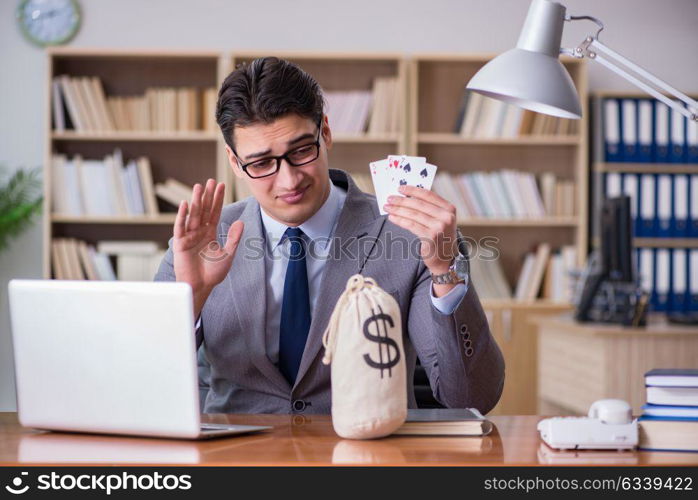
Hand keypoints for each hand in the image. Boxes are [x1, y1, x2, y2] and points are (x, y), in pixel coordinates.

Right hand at [173, 178, 243, 315]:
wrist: (201, 286)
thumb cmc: (213, 273)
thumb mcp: (228, 254)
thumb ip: (233, 238)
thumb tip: (240, 222)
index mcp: (210, 233)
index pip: (214, 212)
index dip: (218, 199)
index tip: (221, 185)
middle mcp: (199, 231)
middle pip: (203, 210)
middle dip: (207, 196)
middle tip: (211, 180)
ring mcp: (189, 236)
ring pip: (193, 215)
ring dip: (196, 201)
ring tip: (199, 187)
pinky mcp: (180, 243)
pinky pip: (181, 227)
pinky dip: (182, 216)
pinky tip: (185, 204)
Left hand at [384, 184, 457, 277]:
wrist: (445, 258)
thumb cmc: (439, 236)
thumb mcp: (440, 219)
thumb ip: (429, 208)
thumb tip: (406, 196)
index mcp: (449, 208)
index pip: (429, 195)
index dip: (413, 190)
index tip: (400, 188)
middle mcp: (446, 217)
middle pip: (419, 204)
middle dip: (402, 200)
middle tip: (389, 198)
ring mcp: (439, 227)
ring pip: (413, 214)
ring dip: (398, 210)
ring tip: (387, 207)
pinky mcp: (431, 237)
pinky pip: (411, 225)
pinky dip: (400, 220)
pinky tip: (392, 218)